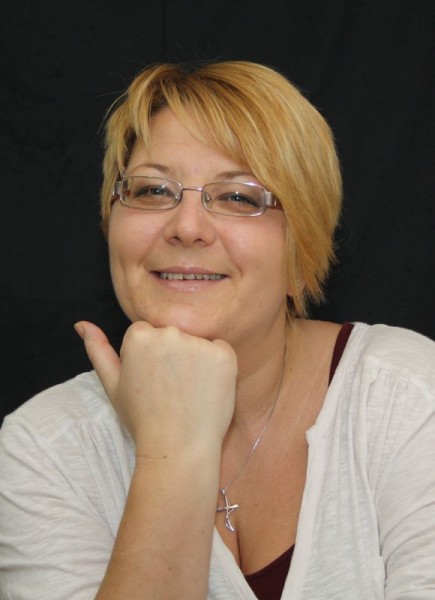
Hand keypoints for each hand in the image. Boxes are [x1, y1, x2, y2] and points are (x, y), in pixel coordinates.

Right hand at [74, 321, 237, 458]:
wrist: (178, 448)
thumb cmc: (142, 419)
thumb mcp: (113, 384)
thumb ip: (97, 349)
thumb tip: (81, 324)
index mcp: (138, 335)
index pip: (148, 332)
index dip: (151, 358)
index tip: (152, 381)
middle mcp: (168, 332)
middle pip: (173, 334)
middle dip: (173, 354)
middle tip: (171, 388)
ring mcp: (198, 343)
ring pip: (197, 342)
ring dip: (196, 360)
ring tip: (189, 391)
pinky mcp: (224, 354)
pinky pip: (220, 351)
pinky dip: (217, 367)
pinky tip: (207, 390)